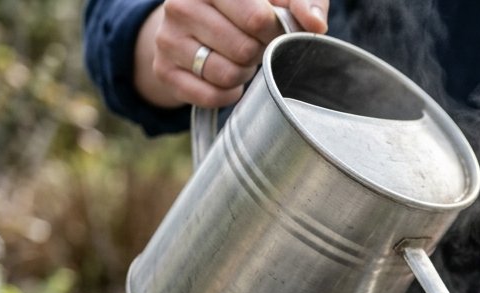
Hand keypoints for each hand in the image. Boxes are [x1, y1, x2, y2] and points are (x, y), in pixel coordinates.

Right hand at [134, 0, 328, 108]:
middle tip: (254, 44)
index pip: (256, 18)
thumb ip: (305, 2)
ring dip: (243, 73)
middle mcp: (181, 5)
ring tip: (240, 58)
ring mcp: (167, 38)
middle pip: (243, 49)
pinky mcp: (163, 69)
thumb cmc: (248, 7)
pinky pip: (210, 96)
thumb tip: (315, 25)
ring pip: (226, 73)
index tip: (272, 28)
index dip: (274, 31)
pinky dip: (228, 93)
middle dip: (258, 52)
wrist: (195, 22)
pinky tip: (227, 77)